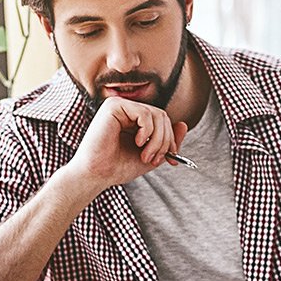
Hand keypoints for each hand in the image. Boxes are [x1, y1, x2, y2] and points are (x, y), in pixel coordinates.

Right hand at [61, 97, 187, 193]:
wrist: (96, 175)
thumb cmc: (117, 167)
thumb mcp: (151, 155)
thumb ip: (167, 141)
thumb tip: (184, 124)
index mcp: (134, 119)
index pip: (163, 120)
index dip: (171, 139)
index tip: (171, 159)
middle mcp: (127, 109)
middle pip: (162, 116)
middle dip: (165, 141)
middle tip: (154, 159)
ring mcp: (120, 105)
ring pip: (156, 115)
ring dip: (157, 140)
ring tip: (145, 156)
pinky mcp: (114, 106)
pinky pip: (144, 113)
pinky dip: (147, 131)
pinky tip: (137, 142)